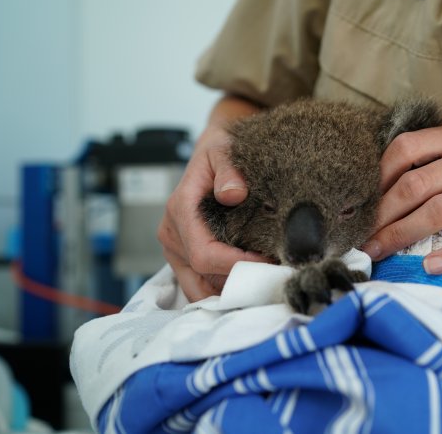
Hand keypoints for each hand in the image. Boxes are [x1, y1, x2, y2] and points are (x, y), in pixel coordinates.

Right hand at [158, 99, 268, 300]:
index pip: (205, 255)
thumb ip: (229, 170)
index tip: (266, 263)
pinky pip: (200, 282)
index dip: (236, 265)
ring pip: (198, 288)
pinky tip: (248, 283)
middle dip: (235, 285)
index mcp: (180, 210)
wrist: (211, 151)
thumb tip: (232, 193)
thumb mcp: (224, 150)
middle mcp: (172, 233)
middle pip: (200, 278)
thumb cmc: (219, 151)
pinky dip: (223, 288)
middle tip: (269, 281)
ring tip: (261, 285)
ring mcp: (175, 248)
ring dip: (229, 292)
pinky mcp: (183, 255)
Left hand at [363, 121, 441, 273]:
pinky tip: (429, 267)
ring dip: (403, 235)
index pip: (408, 147)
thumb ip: (439, 157)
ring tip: (379, 253)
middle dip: (383, 215)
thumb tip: (384, 183)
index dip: (378, 175)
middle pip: (418, 184)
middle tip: (360, 238)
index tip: (361, 202)